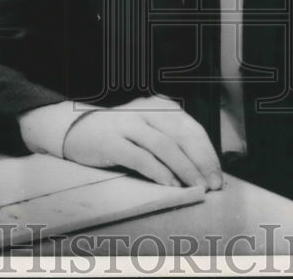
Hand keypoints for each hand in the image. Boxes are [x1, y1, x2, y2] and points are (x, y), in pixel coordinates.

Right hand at [63, 96, 223, 190]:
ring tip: (196, 187)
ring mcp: (128, 124)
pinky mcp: (112, 141)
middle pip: (182, 136)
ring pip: (164, 146)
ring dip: (184, 168)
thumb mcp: (148, 128)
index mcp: (160, 106)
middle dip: (201, 163)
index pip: (192, 129)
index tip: (217, 175)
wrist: (75, 128)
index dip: (208, 154)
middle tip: (212, 185)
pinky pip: (140, 157)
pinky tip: (169, 185)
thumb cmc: (120, 133)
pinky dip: (158, 172)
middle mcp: (146, 110)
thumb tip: (202, 169)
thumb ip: (171, 140)